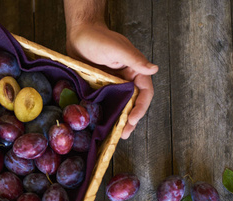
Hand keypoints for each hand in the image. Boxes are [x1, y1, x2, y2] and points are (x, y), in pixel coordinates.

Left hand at [66, 23, 157, 138]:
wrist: (78, 34)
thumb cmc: (97, 38)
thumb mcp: (117, 48)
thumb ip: (135, 59)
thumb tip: (153, 69)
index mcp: (135, 70)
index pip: (144, 92)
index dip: (141, 107)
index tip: (132, 119)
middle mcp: (126, 79)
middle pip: (133, 103)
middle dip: (131, 119)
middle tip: (125, 133)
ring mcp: (113, 85)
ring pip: (120, 106)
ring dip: (120, 120)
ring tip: (117, 134)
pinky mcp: (100, 88)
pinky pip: (106, 103)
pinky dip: (106, 114)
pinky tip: (103, 125)